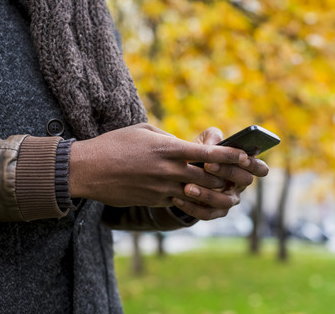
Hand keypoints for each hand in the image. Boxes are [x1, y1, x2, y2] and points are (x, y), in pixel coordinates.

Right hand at [68, 123, 248, 207]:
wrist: (88, 170)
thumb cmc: (115, 144)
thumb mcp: (144, 131)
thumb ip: (169, 138)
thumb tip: (185, 146)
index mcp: (168, 148)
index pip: (208, 153)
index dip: (231, 156)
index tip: (246, 157)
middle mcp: (169, 170)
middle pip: (209, 177)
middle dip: (230, 178)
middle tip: (244, 177)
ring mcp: (162, 188)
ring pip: (199, 194)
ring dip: (217, 194)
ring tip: (231, 195)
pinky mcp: (154, 201)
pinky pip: (181, 203)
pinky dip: (195, 201)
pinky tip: (203, 200)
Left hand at [171, 127, 268, 219]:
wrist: (183, 173)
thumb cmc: (201, 153)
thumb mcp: (205, 141)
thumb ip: (211, 137)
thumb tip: (212, 144)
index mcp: (244, 167)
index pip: (260, 168)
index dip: (254, 164)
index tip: (241, 157)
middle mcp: (240, 185)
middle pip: (244, 181)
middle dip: (227, 172)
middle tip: (207, 165)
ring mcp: (229, 201)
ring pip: (224, 201)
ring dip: (207, 194)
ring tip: (188, 187)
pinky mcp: (215, 212)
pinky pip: (207, 214)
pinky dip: (192, 208)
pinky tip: (177, 199)